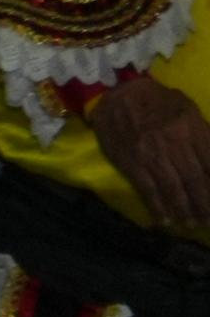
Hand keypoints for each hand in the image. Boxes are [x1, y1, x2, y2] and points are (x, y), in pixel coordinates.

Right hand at [91, 75, 209, 232]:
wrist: (115, 91)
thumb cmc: (157, 99)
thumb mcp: (187, 108)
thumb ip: (203, 132)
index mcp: (191, 128)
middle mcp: (174, 143)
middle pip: (196, 180)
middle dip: (205, 204)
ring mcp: (151, 154)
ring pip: (173, 188)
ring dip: (185, 210)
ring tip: (192, 224)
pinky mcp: (131, 161)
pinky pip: (147, 188)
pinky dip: (158, 207)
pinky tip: (165, 220)